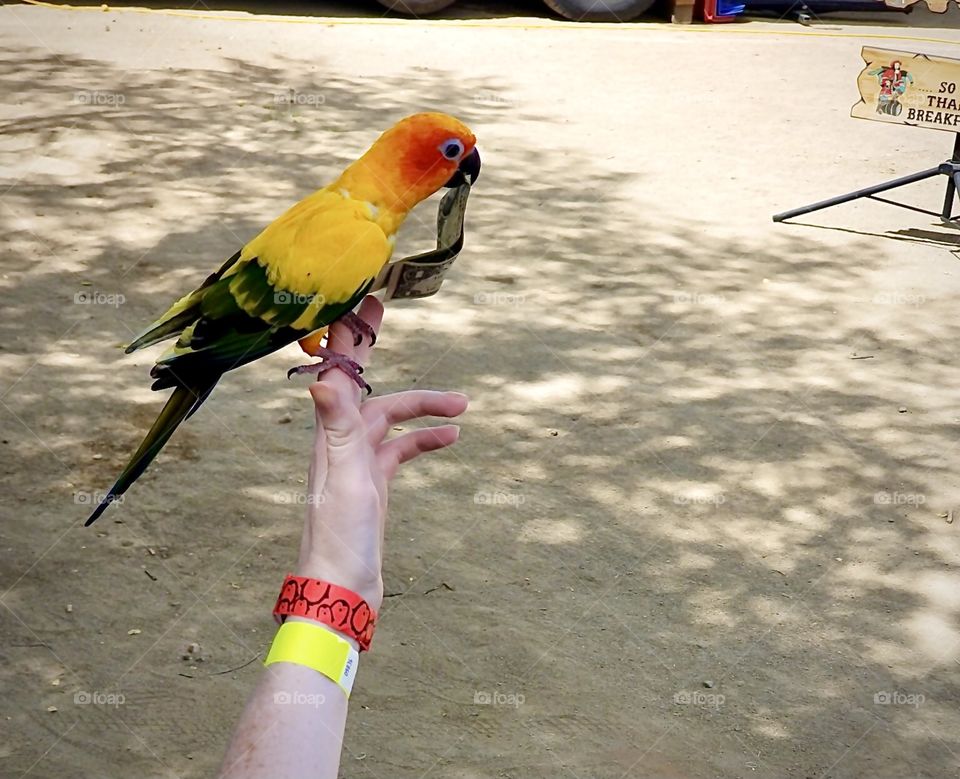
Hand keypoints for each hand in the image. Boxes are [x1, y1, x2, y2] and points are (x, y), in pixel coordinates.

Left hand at [296, 295, 467, 612]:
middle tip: (382, 311)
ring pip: (389, 419)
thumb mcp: (344, 479)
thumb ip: (336, 427)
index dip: (348, 338)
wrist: (343, 592)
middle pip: (358, 384)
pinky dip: (424, 440)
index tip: (361, 304)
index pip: (338, 373)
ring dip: (422, 406)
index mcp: (330, 436)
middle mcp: (340, 443)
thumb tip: (319, 378)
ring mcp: (357, 464)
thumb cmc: (339, 539)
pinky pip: (401, 451)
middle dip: (369, 348)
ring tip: (462, 404)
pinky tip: (451, 438)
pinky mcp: (373, 485)